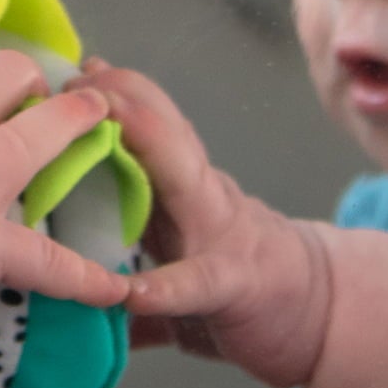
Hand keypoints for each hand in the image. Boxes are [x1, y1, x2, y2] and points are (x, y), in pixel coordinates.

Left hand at [80, 59, 329, 387]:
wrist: (321, 315)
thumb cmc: (240, 286)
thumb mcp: (176, 261)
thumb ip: (127, 264)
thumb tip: (65, 280)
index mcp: (184, 189)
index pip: (151, 125)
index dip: (114, 93)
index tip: (76, 72)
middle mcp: (203, 197)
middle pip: (165, 130)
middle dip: (120, 98)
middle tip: (75, 81)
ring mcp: (221, 235)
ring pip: (185, 174)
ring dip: (145, 142)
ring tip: (102, 126)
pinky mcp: (234, 286)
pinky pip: (197, 281)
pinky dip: (164, 286)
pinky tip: (132, 293)